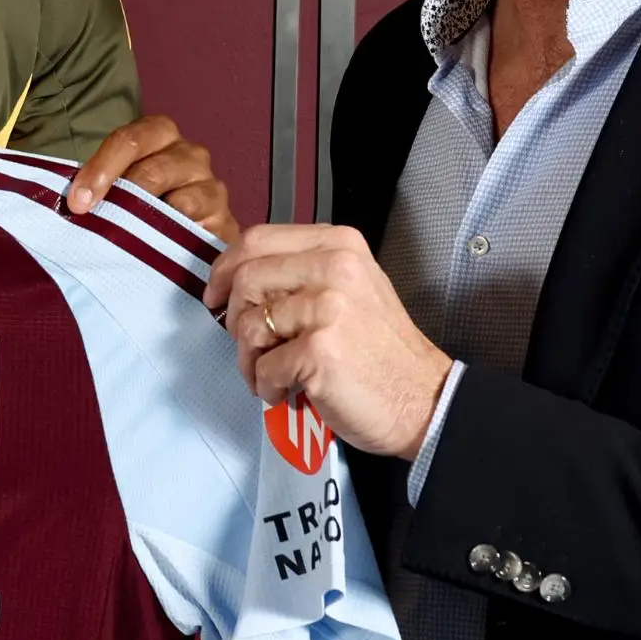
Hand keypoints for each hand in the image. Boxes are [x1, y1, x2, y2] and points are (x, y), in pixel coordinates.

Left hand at [67, 115, 239, 241]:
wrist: (182, 232)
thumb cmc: (137, 201)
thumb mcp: (116, 183)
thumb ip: (95, 184)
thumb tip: (71, 202)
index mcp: (160, 134)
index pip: (131, 139)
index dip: (101, 169)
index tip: (78, 201)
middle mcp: (191, 155)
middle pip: (154, 171)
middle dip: (120, 198)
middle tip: (94, 221)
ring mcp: (212, 189)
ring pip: (181, 202)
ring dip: (149, 222)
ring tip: (127, 238)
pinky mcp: (225, 224)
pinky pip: (201, 232)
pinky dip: (177, 243)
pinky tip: (157, 252)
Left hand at [202, 223, 452, 459]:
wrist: (425, 399)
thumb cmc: (381, 351)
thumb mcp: (351, 288)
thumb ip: (301, 273)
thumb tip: (237, 280)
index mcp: (338, 246)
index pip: (257, 240)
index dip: (225, 268)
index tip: (215, 294)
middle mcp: (335, 268)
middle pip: (245, 279)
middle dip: (235, 319)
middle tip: (250, 346)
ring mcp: (327, 308)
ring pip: (250, 326)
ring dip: (250, 360)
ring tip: (272, 376)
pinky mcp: (319, 350)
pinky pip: (263, 367)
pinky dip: (267, 386)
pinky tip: (288, 392)